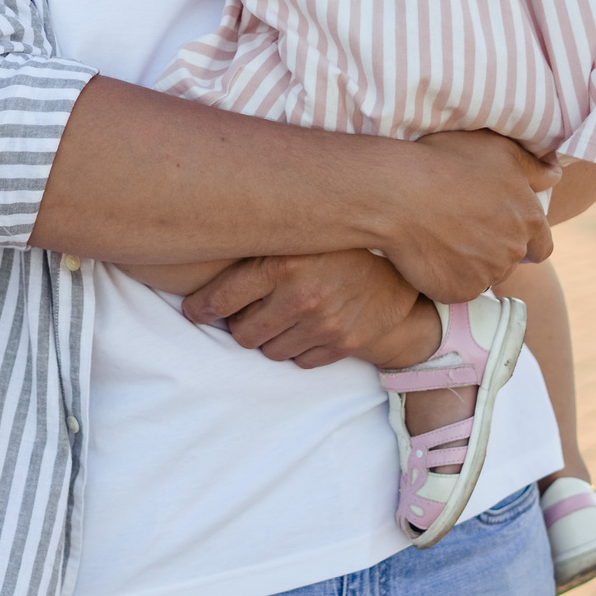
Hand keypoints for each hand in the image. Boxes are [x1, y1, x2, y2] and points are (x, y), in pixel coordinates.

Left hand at [180, 250, 424, 368]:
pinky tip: (311, 325)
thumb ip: (256, 246)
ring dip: (272, 337)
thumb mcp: (296, 234)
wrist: (400, 266)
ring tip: (287, 314)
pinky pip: (300, 361)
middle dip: (242, 325)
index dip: (201, 308)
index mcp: (282, 262)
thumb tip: (199, 249)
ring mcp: (324, 324)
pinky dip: (300, 348)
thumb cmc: (336, 245)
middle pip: (242, 334)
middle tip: (252, 310)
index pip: (220, 300)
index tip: (194, 311)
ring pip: (269, 351)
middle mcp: (301, 295)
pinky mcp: (343, 344)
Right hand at [377, 130, 560, 300]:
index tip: (505, 232)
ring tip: (443, 237)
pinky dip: (448, 276)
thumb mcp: (496, 150)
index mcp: (529, 218)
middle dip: (494, 247)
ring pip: (485, 275)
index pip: (542, 244)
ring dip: (472, 263)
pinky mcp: (459, 291)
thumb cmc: (445, 163)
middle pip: (511, 260)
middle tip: (464, 227)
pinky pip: (458, 288)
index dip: (527, 239)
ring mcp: (487, 274)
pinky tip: (431, 253)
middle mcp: (514, 251)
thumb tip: (556, 174)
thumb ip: (533, 167)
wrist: (398, 194)